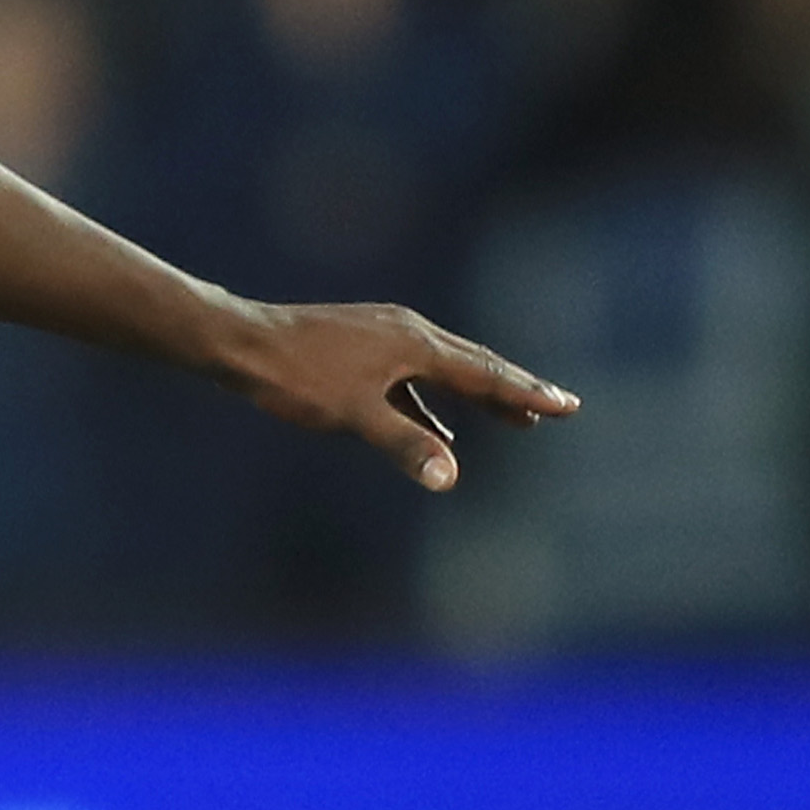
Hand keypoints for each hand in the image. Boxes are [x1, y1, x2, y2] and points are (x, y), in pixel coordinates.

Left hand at [214, 299, 579, 490]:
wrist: (241, 343)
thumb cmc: (295, 378)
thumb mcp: (353, 417)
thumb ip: (405, 446)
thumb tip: (451, 478)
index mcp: (414, 344)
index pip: (483, 374)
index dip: (526, 392)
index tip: (567, 405)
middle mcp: (407, 331)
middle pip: (474, 364)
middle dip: (516, 389)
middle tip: (558, 408)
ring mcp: (384, 336)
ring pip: (445, 370)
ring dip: (479, 395)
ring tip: (514, 418)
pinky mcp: (363, 348)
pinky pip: (414, 379)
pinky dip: (435, 403)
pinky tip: (438, 427)